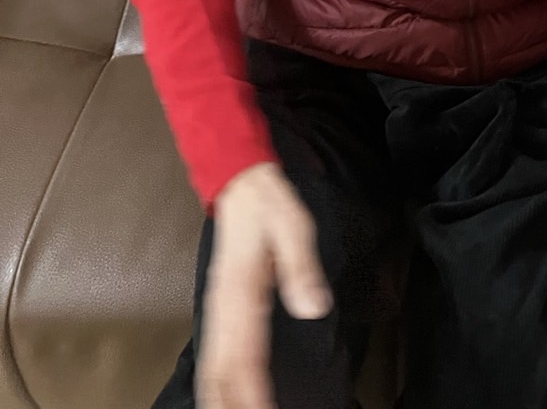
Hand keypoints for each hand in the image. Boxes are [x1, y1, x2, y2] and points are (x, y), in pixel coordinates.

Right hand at [196, 162, 332, 408]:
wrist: (240, 183)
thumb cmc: (270, 207)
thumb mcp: (294, 227)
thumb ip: (302, 268)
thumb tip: (314, 308)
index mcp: (242, 291)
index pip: (244, 357)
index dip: (253, 394)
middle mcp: (223, 307)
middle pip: (220, 372)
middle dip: (231, 406)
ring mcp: (217, 309)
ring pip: (210, 368)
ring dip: (219, 399)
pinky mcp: (219, 308)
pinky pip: (211, 355)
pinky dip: (213, 384)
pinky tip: (219, 399)